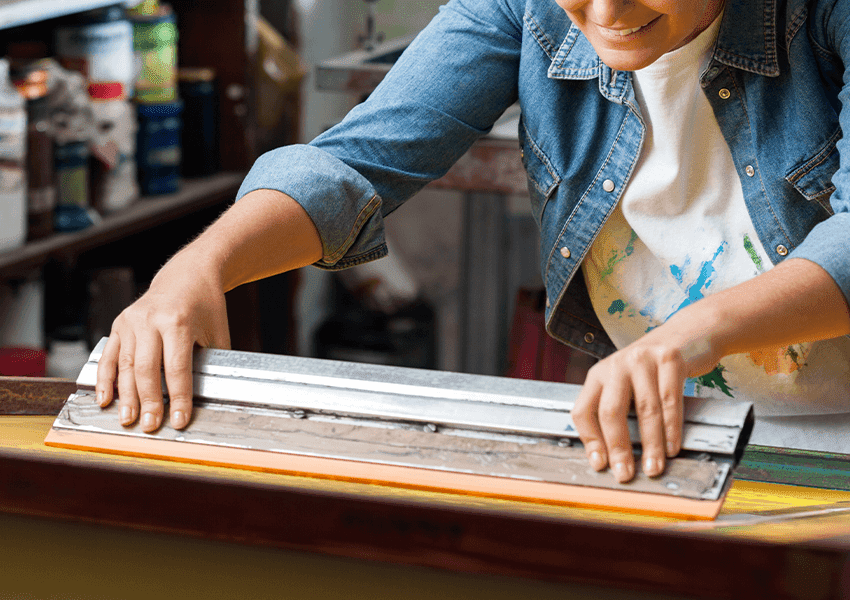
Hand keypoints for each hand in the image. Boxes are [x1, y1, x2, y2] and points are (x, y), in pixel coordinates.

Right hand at [95, 248, 230, 432]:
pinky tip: (105, 399)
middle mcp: (151, 320)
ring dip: (126, 396)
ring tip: (129, 420)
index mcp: (178, 322)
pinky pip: (108, 356)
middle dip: (149, 402)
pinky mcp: (119, 323)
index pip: (177, 368)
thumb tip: (207, 396)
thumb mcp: (217, 332)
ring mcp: (131, 321)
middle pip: (146, 369)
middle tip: (150, 427)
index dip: (179, 398)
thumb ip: (212, 361)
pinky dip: (104, 379)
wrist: (187, 275)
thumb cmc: (206, 306)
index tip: (179, 421)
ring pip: (124, 366)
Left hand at [571, 315, 719, 482]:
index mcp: (599, 374)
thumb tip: (611, 455)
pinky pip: (670, 400)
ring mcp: (643, 360)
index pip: (583, 410)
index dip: (590, 440)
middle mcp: (616, 365)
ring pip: (645, 410)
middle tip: (625, 473)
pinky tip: (672, 447)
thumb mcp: (626, 383)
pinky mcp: (670, 359)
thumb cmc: (653, 367)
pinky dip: (672, 428)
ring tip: (653, 467)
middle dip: (618, 448)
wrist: (689, 333)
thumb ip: (616, 409)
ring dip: (650, 445)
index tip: (600, 464)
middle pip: (611, 411)